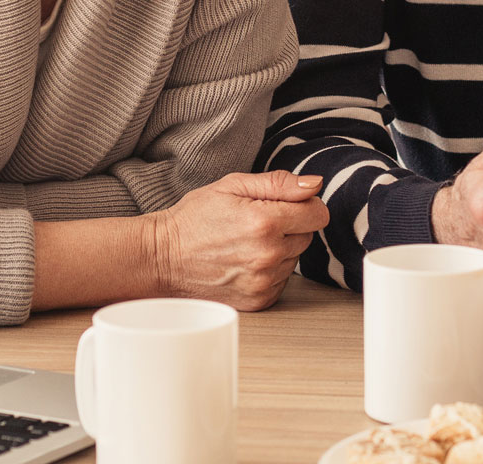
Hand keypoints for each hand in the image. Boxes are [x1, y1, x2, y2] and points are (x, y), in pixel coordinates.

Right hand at [151, 171, 329, 311]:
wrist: (163, 258)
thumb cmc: (195, 218)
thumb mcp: (233, 185)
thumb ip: (279, 183)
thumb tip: (315, 184)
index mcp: (265, 222)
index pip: (319, 214)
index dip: (304, 205)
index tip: (283, 204)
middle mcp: (268, 255)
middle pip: (309, 236)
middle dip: (290, 226)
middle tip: (257, 222)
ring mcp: (264, 282)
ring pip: (295, 258)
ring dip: (280, 249)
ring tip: (246, 242)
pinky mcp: (259, 300)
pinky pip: (282, 280)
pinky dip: (270, 270)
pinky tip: (244, 261)